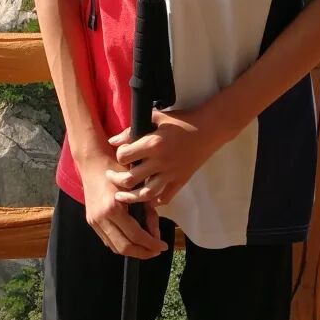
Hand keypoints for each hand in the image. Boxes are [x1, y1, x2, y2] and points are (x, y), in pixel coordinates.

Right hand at [75, 147, 168, 258]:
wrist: (93, 162)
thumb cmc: (118, 170)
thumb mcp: (138, 189)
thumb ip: (148, 212)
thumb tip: (156, 235)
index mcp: (113, 208)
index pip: (135, 236)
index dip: (151, 244)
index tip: (163, 246)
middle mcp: (101, 218)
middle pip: (124, 247)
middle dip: (143, 253)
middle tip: (156, 251)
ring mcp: (94, 221)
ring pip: (115, 248)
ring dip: (132, 251)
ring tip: (146, 248)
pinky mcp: (91, 221)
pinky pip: (108, 240)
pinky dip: (122, 244)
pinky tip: (133, 240)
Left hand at [107, 102, 232, 206]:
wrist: (208, 129)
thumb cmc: (181, 121)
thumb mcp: (156, 118)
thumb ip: (132, 129)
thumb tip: (113, 141)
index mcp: (152, 144)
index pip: (124, 156)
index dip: (118, 155)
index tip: (120, 153)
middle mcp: (160, 162)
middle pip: (130, 179)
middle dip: (116, 179)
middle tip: (111, 176)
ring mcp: (171, 174)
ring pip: (145, 194)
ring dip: (130, 197)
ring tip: (121, 196)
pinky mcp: (181, 181)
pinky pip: (165, 198)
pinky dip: (153, 201)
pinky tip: (146, 198)